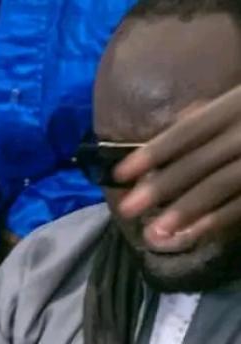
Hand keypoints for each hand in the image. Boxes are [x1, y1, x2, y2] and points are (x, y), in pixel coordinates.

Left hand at [115, 85, 240, 248]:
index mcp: (240, 102)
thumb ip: (217, 110)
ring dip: (187, 211)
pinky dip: (219, 220)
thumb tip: (180, 120)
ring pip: (223, 185)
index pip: (190, 131)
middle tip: (127, 208)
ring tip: (155, 233)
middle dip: (163, 186)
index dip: (153, 152)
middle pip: (201, 160)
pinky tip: (193, 235)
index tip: (120, 174)